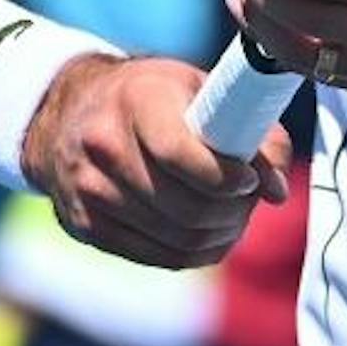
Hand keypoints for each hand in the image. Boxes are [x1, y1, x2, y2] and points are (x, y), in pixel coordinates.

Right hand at [18, 54, 290, 268]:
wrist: (69, 114)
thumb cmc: (150, 98)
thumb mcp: (200, 88)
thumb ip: (253, 131)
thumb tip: (277, 190)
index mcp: (136, 99)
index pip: (179, 154)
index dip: (225, 177)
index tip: (249, 178)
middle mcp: (103, 145)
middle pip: (186, 206)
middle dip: (232, 211)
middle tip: (248, 199)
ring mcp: (89, 190)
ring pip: (177, 239)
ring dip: (219, 234)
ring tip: (232, 213)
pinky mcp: (86, 226)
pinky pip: (158, 257)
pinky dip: (194, 252)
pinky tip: (207, 231)